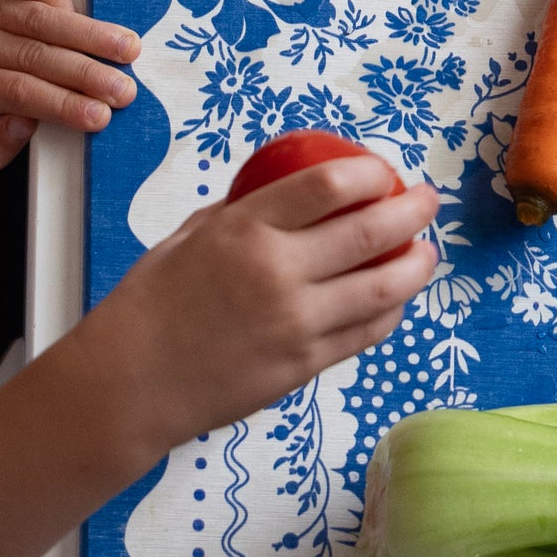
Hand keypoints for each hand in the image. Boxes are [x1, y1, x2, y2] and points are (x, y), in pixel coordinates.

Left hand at [0, 0, 139, 171]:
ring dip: (90, 35)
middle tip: (123, 89)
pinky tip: (90, 13)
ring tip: (127, 51)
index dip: (62, 103)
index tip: (100, 116)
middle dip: (86, 73)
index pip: (16, 92)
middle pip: (34, 54)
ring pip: (41, 18)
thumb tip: (24, 123)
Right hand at [80, 153, 439, 457]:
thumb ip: (244, 213)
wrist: (128, 385)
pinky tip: (395, 298)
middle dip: (414, 210)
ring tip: (426, 252)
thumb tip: (289, 198)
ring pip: (385, 287)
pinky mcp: (304, 366)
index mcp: (247, 229)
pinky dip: (391, 311)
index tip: (386, 172)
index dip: (372, 173)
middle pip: (373, 230)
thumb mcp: (191, 236)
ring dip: (417, 265)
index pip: (330, 185)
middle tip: (428, 201)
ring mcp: (297, 323)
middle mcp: (279, 272)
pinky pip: (366, 333)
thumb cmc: (151, 304)